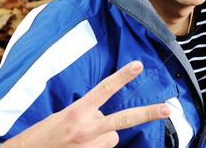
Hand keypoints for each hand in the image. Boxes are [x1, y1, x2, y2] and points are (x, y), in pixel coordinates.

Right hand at [2, 61, 170, 147]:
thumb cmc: (38, 137)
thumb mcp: (61, 117)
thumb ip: (86, 113)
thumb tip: (104, 116)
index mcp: (75, 113)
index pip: (104, 89)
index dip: (122, 76)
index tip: (138, 65)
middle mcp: (85, 129)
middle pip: (124, 119)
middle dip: (148, 113)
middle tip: (167, 109)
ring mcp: (88, 146)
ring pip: (112, 137)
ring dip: (102, 136)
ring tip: (80, 139)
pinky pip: (104, 147)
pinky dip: (96, 147)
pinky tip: (79, 147)